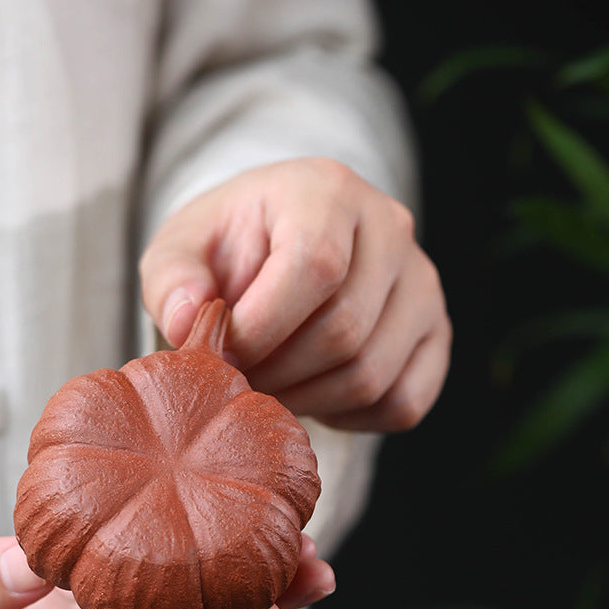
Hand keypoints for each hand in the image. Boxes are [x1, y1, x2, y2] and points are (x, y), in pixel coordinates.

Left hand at [140, 158, 451, 430]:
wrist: (273, 253)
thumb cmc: (224, 252)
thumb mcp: (179, 250)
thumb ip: (171, 280)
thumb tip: (187, 322)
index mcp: (327, 190)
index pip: (316, 266)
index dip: (262, 327)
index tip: (221, 351)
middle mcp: (391, 229)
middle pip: (344, 332)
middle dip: (276, 373)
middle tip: (236, 380)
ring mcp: (422, 284)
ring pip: (371, 376)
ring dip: (305, 401)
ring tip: (266, 386)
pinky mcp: (437, 335)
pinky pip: (401, 403)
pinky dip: (347, 418)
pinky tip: (311, 393)